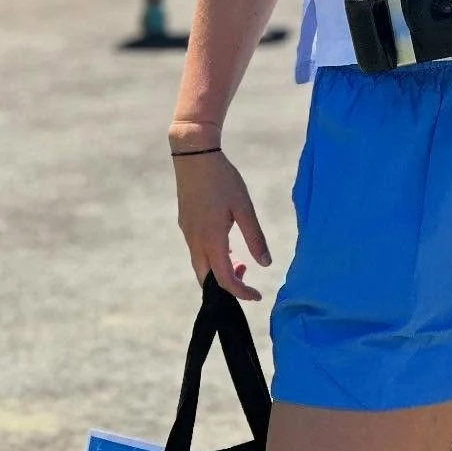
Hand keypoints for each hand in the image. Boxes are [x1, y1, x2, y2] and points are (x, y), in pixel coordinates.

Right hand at [172, 148, 271, 302]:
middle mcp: (195, 241)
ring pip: (200, 264)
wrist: (194, 155)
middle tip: (246, 277)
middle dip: (226, 286)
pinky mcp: (185, 222)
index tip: (257, 295)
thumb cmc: (222, 179)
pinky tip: (226, 242)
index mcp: (211, 240)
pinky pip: (197, 250)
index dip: (241, 292)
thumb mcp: (244, 208)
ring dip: (219, 270)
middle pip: (206, 278)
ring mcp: (187, 232)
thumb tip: (266, 264)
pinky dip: (212, 257)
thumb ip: (255, 237)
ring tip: (240, 260)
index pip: (224, 279)